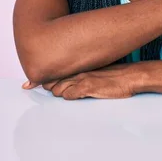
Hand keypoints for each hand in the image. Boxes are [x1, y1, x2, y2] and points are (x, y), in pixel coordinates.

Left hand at [22, 64, 141, 99]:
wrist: (132, 75)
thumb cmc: (117, 73)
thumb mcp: (97, 68)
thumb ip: (84, 72)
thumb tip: (73, 78)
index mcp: (80, 64)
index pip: (55, 69)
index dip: (42, 77)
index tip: (29, 82)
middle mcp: (79, 70)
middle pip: (52, 79)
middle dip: (48, 85)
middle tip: (41, 87)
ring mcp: (82, 79)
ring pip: (58, 88)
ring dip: (57, 93)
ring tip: (60, 93)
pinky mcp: (88, 88)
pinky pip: (69, 95)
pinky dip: (67, 97)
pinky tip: (71, 96)